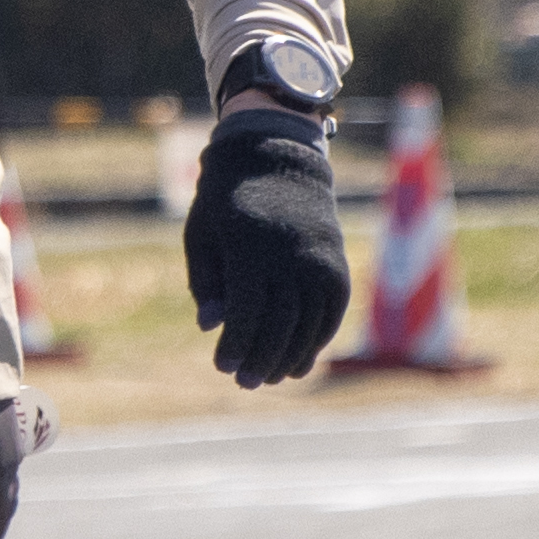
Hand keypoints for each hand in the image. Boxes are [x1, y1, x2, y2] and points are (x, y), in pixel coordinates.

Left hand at [182, 101, 349, 387]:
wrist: (275, 156)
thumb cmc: (225, 201)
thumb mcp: (202, 236)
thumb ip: (207, 283)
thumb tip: (211, 327)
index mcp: (249, 245)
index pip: (246, 310)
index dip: (235, 344)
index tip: (223, 366)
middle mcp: (290, 252)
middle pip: (281, 322)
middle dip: (262, 358)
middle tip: (246, 382)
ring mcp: (318, 256)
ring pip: (310, 321)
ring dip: (291, 356)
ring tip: (272, 377)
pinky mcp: (336, 261)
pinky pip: (332, 309)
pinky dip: (318, 338)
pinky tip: (300, 359)